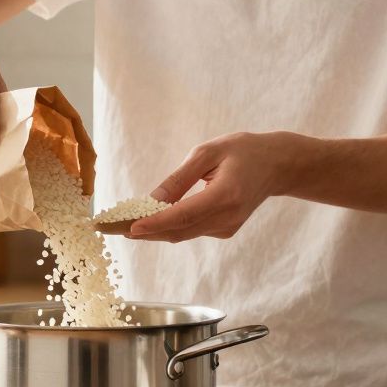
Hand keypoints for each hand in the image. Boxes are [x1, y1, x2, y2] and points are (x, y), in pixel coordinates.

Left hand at [129, 132, 296, 241]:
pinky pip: (189, 231)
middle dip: (140, 230)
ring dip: (150, 231)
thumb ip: (179, 178)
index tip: (128, 228)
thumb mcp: (208, 153)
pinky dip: (166, 227)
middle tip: (108, 227)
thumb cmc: (243, 151)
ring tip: (117, 224)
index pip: (183, 215)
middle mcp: (227, 218)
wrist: (277, 166)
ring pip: (180, 234)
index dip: (154, 223)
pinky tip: (146, 219)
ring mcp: (226, 228)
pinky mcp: (224, 230)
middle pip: (177, 231)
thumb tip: (151, 199)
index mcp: (226, 195)